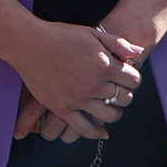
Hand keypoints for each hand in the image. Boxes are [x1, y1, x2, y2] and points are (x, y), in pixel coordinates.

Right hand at [3, 19, 143, 142]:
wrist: (28, 43)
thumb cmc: (60, 35)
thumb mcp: (92, 33)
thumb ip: (117, 43)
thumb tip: (138, 52)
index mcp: (104, 65)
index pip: (133, 79)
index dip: (133, 78)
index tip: (128, 77)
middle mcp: (94, 84)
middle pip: (124, 97)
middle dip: (125, 94)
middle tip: (119, 90)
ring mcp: (79, 99)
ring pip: (109, 115)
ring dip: (115, 112)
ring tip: (111, 107)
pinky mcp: (63, 109)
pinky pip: (85, 128)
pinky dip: (97, 133)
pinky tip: (103, 132)